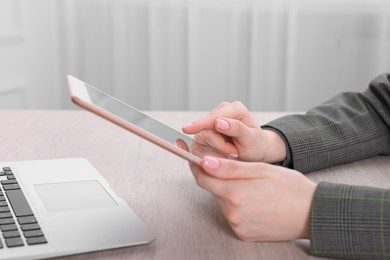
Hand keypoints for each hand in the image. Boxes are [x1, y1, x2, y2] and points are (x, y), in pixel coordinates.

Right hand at [182, 101, 285, 162]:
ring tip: (232, 151)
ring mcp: (213, 120)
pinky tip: (222, 151)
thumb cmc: (255, 145)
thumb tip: (218, 122)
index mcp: (236, 109)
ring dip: (217, 148)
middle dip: (218, 144)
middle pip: (207, 128)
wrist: (255, 150)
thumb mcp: (251, 139)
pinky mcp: (207, 129)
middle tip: (234, 152)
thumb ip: (236, 129)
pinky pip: (202, 141)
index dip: (201, 124)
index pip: (214, 117)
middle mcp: (223, 111)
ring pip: (203, 135)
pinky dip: (212, 149)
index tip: (187, 129)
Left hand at [190, 157, 316, 240]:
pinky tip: (255, 202)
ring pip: (223, 202)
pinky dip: (238, 207)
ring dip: (230, 193)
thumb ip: (230, 168)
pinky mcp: (243, 234)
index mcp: (235, 193)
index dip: (196, 165)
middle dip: (219, 178)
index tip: (196, 156)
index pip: (202, 177)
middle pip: (214, 190)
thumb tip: (205, 162)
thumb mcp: (260, 170)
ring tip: (253, 188)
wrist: (312, 213)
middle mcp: (232, 213)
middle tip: (239, 172)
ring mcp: (237, 226)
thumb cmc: (290, 188)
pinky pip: (233, 216)